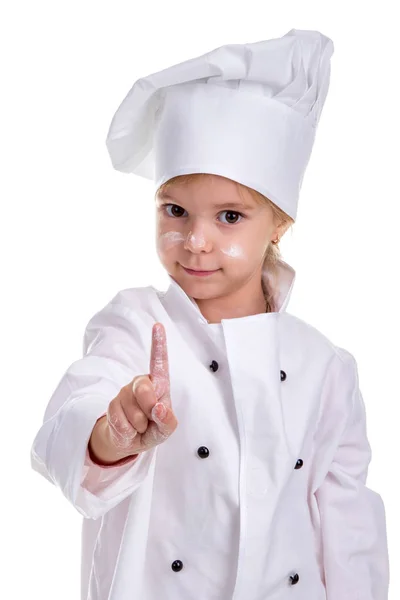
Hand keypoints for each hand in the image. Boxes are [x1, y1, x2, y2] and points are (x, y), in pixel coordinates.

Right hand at [88, 323, 177, 463]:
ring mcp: (125, 392)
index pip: (159, 362)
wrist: (130, 441)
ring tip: (141, 426)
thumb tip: (159, 408)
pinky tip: (130, 429)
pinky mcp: (112, 405)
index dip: (158, 343)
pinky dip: (128, 432)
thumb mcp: (166, 428)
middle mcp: (141, 383)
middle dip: (149, 408)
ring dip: (140, 425)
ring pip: (133, 412)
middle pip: (144, 389)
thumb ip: (168, 420)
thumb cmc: (154, 427)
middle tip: (151, 418)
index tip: (158, 325)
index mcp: (159, 384)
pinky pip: (121, 422)